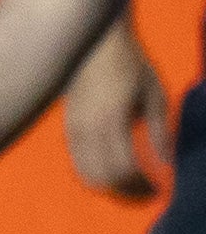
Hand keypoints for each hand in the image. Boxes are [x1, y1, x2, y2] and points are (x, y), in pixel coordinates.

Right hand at [67, 20, 170, 200]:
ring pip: (86, 172)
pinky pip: (77, 160)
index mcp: (112, 121)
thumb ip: (159, 133)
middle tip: (147, 192)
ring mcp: (73, 127)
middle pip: (104, 177)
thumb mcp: (155, 96)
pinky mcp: (67, 125)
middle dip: (127, 191)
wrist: (94, 42)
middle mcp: (88, 128)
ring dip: (110, 184)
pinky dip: (95, 171)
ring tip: (132, 183)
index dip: (141, 186)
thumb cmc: (130, 65)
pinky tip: (113, 166)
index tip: (159, 190)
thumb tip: (165, 165)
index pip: (124, 169)